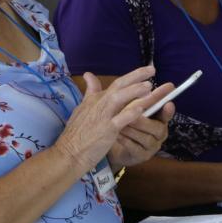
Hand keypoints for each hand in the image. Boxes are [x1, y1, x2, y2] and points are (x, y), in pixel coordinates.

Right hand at [55, 66, 171, 171]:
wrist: (69, 152)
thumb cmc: (76, 132)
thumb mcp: (82, 107)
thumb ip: (90, 91)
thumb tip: (88, 74)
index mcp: (97, 99)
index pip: (117, 83)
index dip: (133, 75)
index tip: (148, 70)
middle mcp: (100, 104)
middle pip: (119, 85)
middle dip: (136, 76)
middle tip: (152, 70)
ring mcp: (103, 117)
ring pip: (120, 99)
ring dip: (134, 91)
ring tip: (149, 86)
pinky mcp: (106, 130)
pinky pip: (120, 120)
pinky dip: (130, 114)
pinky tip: (141, 110)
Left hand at [107, 89, 173, 167]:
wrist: (113, 147)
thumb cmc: (123, 123)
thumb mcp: (121, 107)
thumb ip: (115, 92)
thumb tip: (88, 73)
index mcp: (158, 119)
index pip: (166, 114)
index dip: (168, 110)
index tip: (168, 103)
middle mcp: (158, 132)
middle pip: (157, 127)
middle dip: (144, 120)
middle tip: (131, 115)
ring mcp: (152, 146)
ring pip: (145, 138)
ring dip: (132, 130)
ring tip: (121, 124)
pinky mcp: (142, 156)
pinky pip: (135, 148)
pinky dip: (126, 141)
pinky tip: (117, 136)